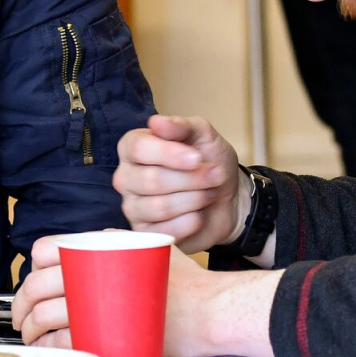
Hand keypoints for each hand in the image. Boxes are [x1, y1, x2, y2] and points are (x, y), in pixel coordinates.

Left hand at [12, 235, 279, 356]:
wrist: (211, 310)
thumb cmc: (187, 283)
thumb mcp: (148, 248)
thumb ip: (115, 247)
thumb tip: (86, 254)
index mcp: (99, 246)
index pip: (45, 249)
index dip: (30, 268)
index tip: (30, 285)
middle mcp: (94, 270)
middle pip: (38, 285)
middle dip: (21, 303)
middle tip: (21, 317)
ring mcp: (98, 303)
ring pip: (44, 314)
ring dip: (30, 328)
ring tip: (32, 336)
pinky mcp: (105, 334)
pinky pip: (61, 341)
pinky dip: (47, 346)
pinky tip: (47, 349)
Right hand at [113, 115, 247, 251]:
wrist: (229, 197)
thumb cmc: (210, 161)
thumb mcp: (203, 135)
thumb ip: (181, 126)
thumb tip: (156, 123)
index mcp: (133, 148)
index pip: (138, 148)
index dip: (169, 154)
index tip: (197, 158)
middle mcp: (126, 177)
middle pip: (151, 180)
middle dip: (191, 179)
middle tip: (214, 175)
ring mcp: (132, 207)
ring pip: (159, 207)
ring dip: (194, 199)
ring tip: (208, 194)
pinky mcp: (145, 233)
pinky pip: (164, 232)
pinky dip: (189, 223)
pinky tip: (198, 215)